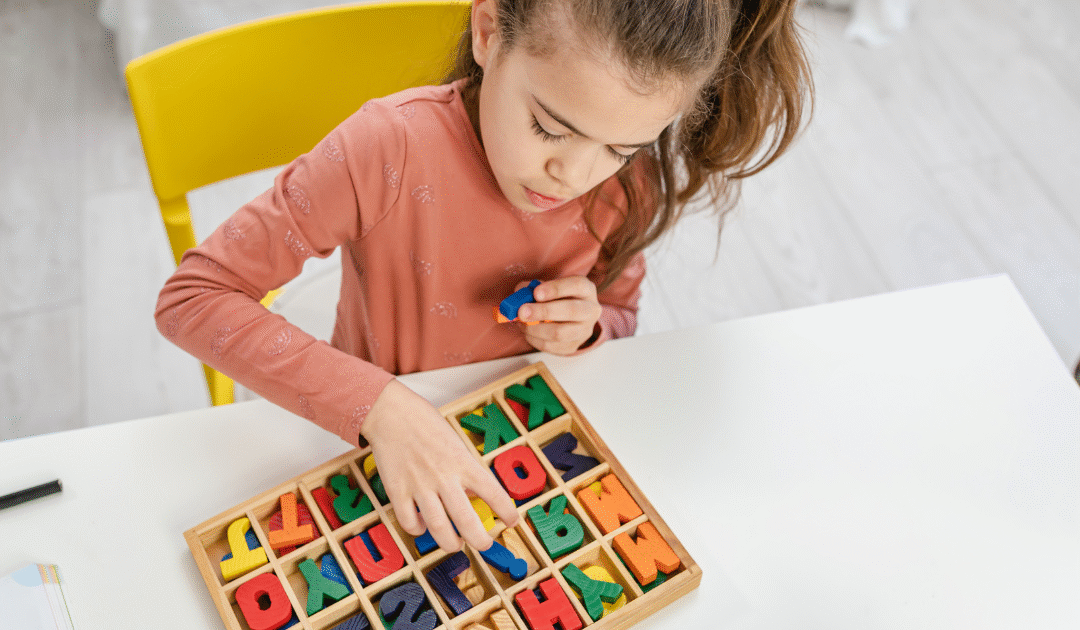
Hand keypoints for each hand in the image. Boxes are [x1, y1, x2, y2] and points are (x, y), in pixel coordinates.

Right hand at [360, 380, 519, 551]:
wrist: (391, 414)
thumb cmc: (425, 424)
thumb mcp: (456, 443)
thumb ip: (466, 469)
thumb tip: (476, 496)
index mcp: (463, 462)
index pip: (494, 493)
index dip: (507, 512)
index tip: (511, 520)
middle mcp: (443, 477)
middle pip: (467, 522)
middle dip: (480, 541)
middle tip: (484, 544)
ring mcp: (419, 487)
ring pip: (439, 530)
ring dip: (451, 543)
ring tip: (455, 543)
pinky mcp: (397, 492)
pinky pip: (410, 523)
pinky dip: (419, 530)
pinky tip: (423, 525)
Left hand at [516, 276, 602, 355]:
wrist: (569, 319)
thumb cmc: (556, 298)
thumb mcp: (549, 287)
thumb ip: (533, 288)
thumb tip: (519, 295)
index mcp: (586, 290)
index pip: (576, 285)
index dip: (556, 289)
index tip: (536, 293)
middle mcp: (591, 310)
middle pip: (571, 311)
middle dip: (544, 311)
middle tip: (523, 312)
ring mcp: (584, 331)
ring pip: (561, 333)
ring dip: (536, 329)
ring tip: (522, 323)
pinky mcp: (573, 346)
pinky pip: (552, 347)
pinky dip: (535, 340)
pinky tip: (527, 332)